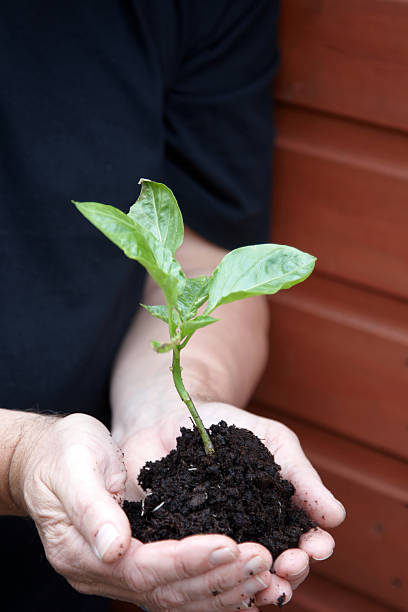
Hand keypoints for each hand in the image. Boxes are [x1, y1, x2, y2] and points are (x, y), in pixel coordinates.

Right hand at [10, 413, 274, 610]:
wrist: (47, 459)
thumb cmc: (61, 455)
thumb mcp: (73, 468)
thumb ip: (91, 508)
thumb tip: (115, 549)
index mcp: (82, 552)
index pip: (144, 566)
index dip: (189, 559)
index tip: (230, 545)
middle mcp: (102, 573)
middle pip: (166, 590)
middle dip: (217, 577)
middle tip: (262, 559)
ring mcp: (118, 573)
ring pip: (177, 598)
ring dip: (223, 589)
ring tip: (265, 572)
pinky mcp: (136, 564)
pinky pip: (177, 588)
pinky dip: (212, 589)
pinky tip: (242, 584)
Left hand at [119, 402, 345, 607]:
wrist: (179, 413)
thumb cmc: (233, 428)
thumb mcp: (275, 442)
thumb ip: (302, 477)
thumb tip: (337, 517)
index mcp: (277, 517)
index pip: (303, 543)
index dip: (314, 550)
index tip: (317, 548)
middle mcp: (248, 537)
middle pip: (274, 569)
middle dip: (288, 575)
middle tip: (288, 567)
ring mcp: (213, 542)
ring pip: (236, 577)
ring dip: (253, 586)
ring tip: (260, 586)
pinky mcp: (178, 541)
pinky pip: (192, 565)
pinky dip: (205, 576)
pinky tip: (214, 579)